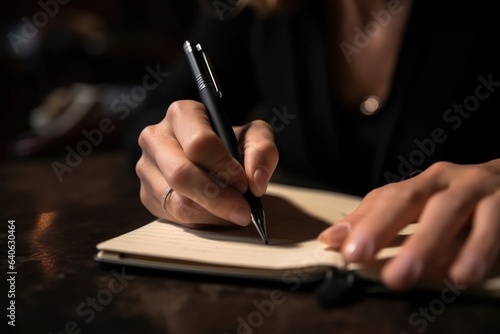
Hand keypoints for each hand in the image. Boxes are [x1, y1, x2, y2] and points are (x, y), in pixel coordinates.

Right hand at [136, 100, 278, 227]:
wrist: (210, 158)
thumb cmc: (232, 143)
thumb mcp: (253, 137)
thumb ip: (262, 151)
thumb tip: (256, 181)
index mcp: (182, 113)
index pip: (199, 143)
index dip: (224, 168)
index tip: (244, 185)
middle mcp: (156, 136)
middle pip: (181, 174)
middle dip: (217, 198)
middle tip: (243, 211)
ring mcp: (146, 166)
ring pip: (176, 200)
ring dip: (211, 213)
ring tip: (233, 213)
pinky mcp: (146, 193)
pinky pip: (172, 216)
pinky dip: (200, 221)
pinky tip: (216, 214)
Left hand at [319, 160, 499, 289]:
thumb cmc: (464, 203)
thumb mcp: (423, 211)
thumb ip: (379, 224)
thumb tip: (331, 239)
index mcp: (424, 185)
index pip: (387, 199)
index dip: (365, 223)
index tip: (345, 252)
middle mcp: (448, 181)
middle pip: (412, 198)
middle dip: (386, 228)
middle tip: (365, 261)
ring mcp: (480, 188)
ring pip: (451, 210)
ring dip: (430, 241)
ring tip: (404, 274)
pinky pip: (495, 224)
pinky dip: (480, 248)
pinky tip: (465, 273)